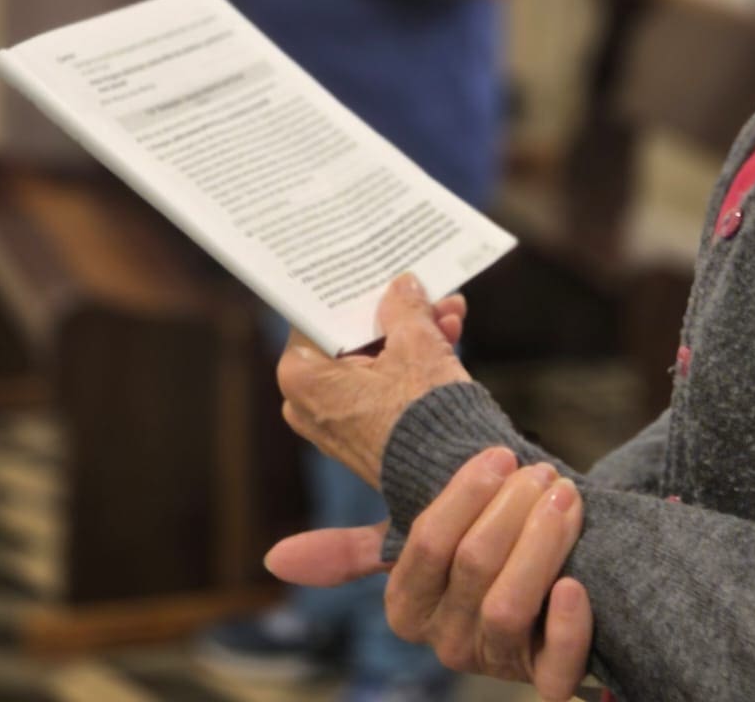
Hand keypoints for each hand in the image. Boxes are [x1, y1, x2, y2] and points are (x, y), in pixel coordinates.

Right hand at [265, 448, 592, 701]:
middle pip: (473, 566)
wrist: (556, 586)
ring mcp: (494, 665)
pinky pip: (555, 667)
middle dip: (512, 508)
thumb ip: (350, 553)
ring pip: (508, 607)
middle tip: (540, 470)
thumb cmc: (482, 552)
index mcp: (408, 607)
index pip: (426, 545)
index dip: (464, 495)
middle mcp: (444, 642)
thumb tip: (273, 560)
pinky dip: (569, 623)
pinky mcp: (547, 683)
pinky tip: (577, 582)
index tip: (498, 454)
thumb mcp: (417, 546)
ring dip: (543, 544)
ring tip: (565, 497)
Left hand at [277, 274, 470, 486]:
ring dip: (413, 335)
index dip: (354, 291)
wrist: (453, 484)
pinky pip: (384, 386)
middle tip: (424, 291)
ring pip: (374, 361)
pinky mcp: (365, 436)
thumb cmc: (424, 415)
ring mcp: (337, 422)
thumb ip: (404, 306)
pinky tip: (449, 336)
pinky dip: (413, 364)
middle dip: (396, 314)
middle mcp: (308, 402)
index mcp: (301, 375)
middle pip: (353, 337)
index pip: (319, 315)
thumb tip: (401, 285)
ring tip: (449, 312)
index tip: (375, 270)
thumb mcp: (416, 343)